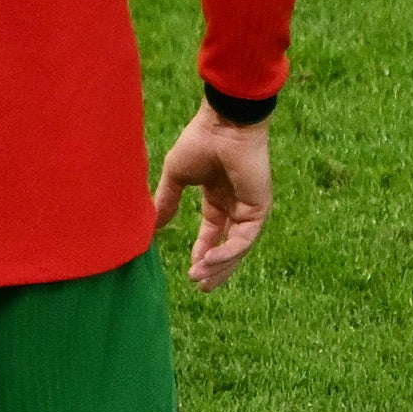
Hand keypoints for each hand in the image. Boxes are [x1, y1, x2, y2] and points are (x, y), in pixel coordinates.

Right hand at [153, 107, 275, 287]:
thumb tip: (154, 226)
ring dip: (220, 265)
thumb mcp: (177, 177)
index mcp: (219, 197)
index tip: (191, 271)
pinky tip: (208, 261)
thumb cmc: (201, 141)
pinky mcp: (259, 208)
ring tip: (201, 280)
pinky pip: (243, 239)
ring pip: (237, 247)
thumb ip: (167, 201)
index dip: (203, 253)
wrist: (224, 124)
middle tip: (202, 287)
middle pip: (228, 246)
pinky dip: (227, 252)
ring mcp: (250, 208)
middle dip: (215, 268)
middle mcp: (237, 205)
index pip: (213, 233)